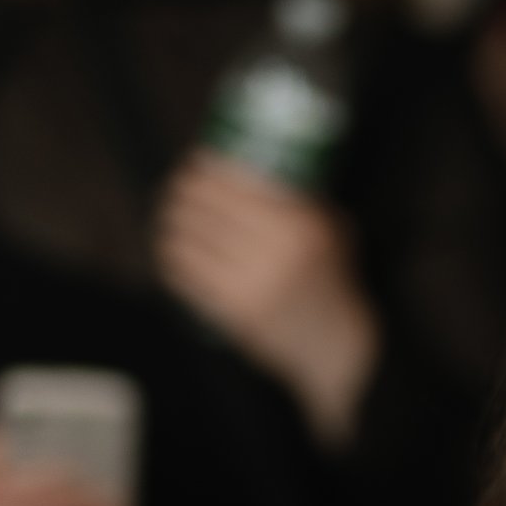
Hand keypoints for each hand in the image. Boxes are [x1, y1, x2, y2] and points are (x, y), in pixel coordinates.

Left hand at [155, 152, 381, 440]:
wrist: (335, 342)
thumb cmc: (333, 279)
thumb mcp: (331, 228)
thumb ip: (299, 199)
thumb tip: (249, 167)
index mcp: (298, 223)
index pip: (234, 183)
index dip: (204, 168)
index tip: (195, 162)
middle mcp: (273, 249)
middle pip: (203, 205)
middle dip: (181, 192)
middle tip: (177, 188)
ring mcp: (250, 281)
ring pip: (187, 237)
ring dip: (170, 222)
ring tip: (170, 216)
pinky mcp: (231, 309)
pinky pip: (184, 273)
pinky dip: (171, 256)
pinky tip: (172, 248)